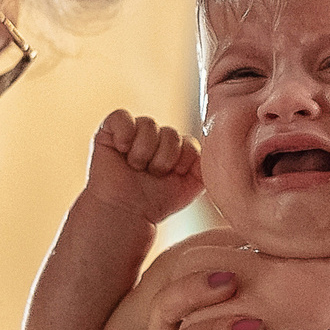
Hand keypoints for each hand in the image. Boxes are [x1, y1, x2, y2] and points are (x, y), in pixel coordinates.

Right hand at [85, 110, 202, 224]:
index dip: (181, 162)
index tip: (171, 177)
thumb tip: (220, 148)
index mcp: (176, 147)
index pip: (188, 142)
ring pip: (149, 124)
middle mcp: (156, 136)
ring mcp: (134, 131)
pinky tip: (122, 150)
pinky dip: (124, 133)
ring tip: (135, 167)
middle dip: (162, 160)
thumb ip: (207, 165)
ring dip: (143, 152)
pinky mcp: (110, 129)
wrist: (124, 212)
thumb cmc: (155, 203)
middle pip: (170, 133)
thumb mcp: (192, 186)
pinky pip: (122, 116)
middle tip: (150, 175)